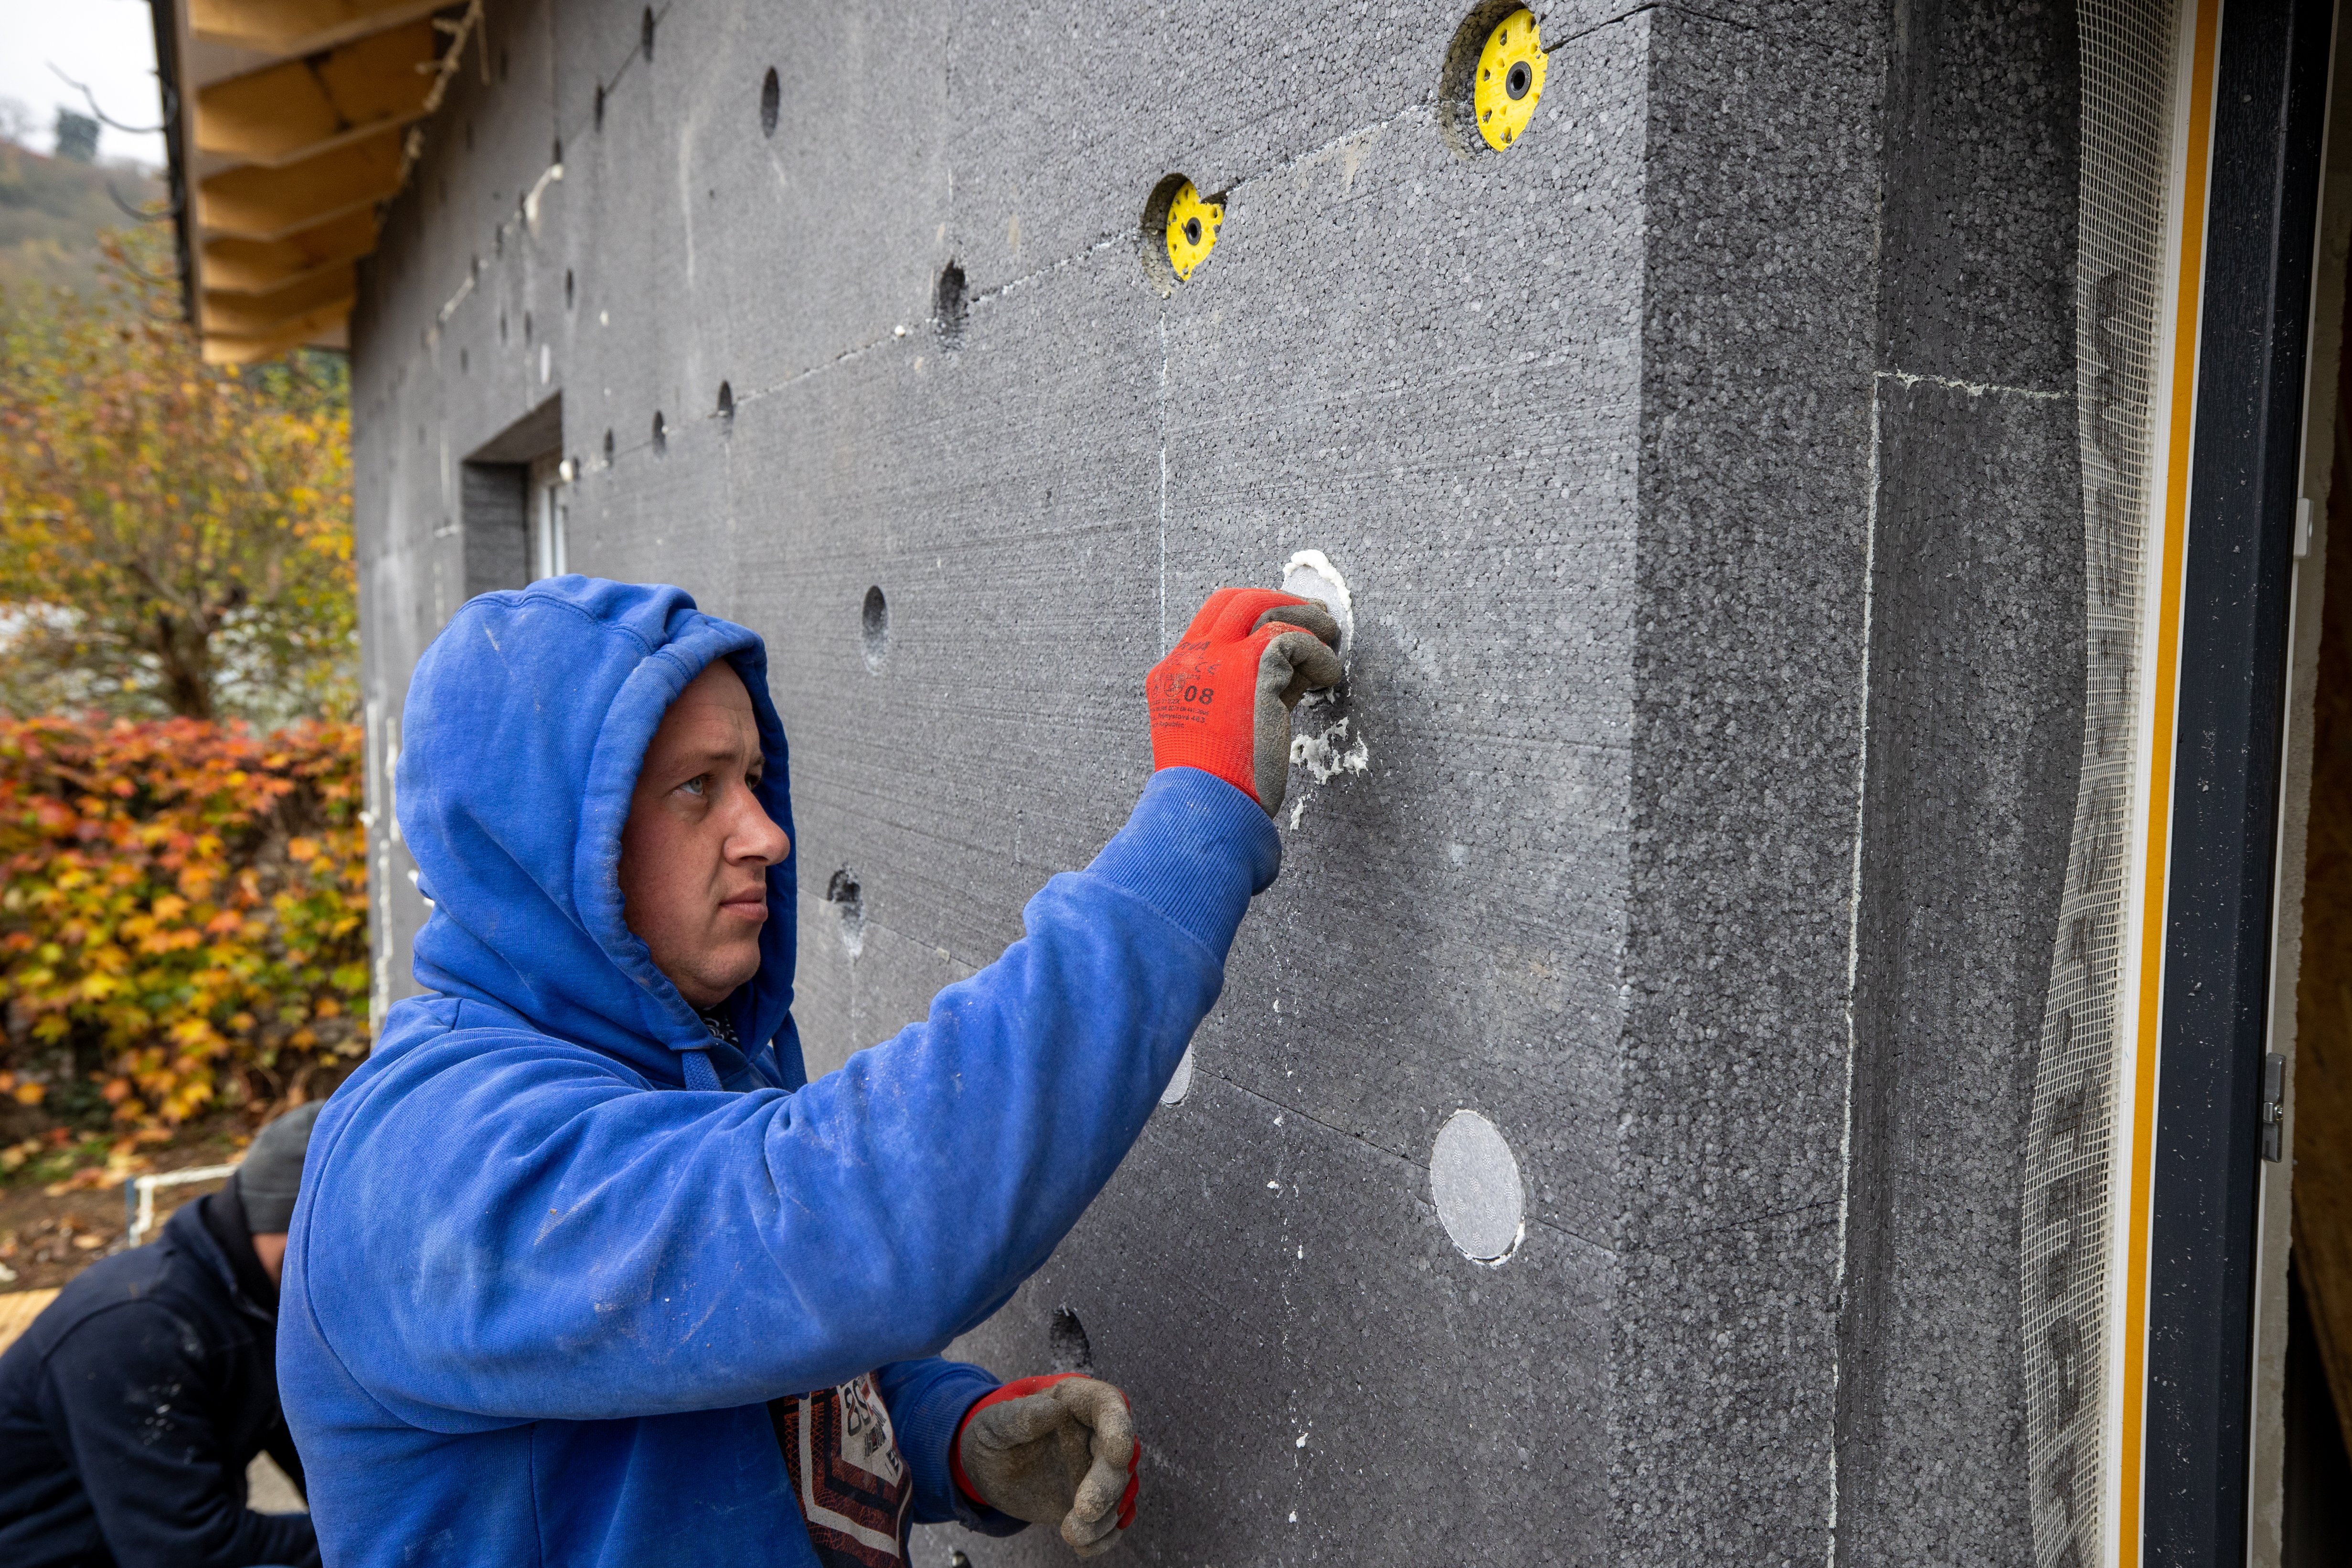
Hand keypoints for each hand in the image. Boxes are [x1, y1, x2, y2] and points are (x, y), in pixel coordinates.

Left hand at [952, 1374, 1139, 1556]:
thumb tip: (1052, 1411)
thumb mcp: (995, 1423)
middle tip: (1084, 1511)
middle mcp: (1095, 1433)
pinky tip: (1084, 1546)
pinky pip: (1112, 1518)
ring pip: (1119, 1491)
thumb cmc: (994, 1435)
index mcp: (1076, 1402)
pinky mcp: (1095, 1499)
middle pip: (1120, 1455)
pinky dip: (1104, 1536)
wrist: (990, 1468)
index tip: (1118, 1455)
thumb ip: (1020, 1416)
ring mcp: (1097, 1468)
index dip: (1119, 1428)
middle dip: (1107, 1485)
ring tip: (1070, 1534)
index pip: (1108, 1406)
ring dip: (1104, 1517)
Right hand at [1148, 588, 1343, 816]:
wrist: (1206, 811)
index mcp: (1174, 675)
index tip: (1287, 628)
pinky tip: (1328, 677)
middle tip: (1316, 618)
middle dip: (1281, 602)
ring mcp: (1218, 660)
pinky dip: (1319, 654)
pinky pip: (1295, 640)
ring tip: (1330, 640)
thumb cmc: (1217, 787)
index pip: (1215, 622)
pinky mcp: (1253, 669)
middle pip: (1238, 601)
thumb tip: (1293, 667)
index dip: (1255, 616)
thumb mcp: (1223, 728)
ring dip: (1307, 621)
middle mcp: (1190, 660)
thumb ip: (1247, 692)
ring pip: (1268, 610)